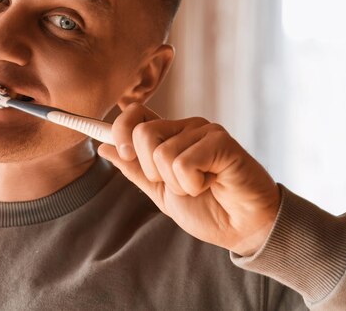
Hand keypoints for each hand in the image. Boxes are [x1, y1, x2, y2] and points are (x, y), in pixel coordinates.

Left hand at [98, 103, 280, 255]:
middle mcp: (186, 128)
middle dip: (152, 170)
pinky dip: (193, 184)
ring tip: (201, 186)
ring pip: (162, 154)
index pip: (135, 114)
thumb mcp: (161, 192)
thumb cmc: (208, 209)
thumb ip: (134, 169)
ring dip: (178, 183)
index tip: (122, 153)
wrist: (241, 229)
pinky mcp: (221, 141)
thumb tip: (104, 146)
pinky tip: (213, 183)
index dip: (121, 131)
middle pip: (142, 134)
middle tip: (179, 183)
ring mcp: (204, 131)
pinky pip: (183, 163)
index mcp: (170, 136)